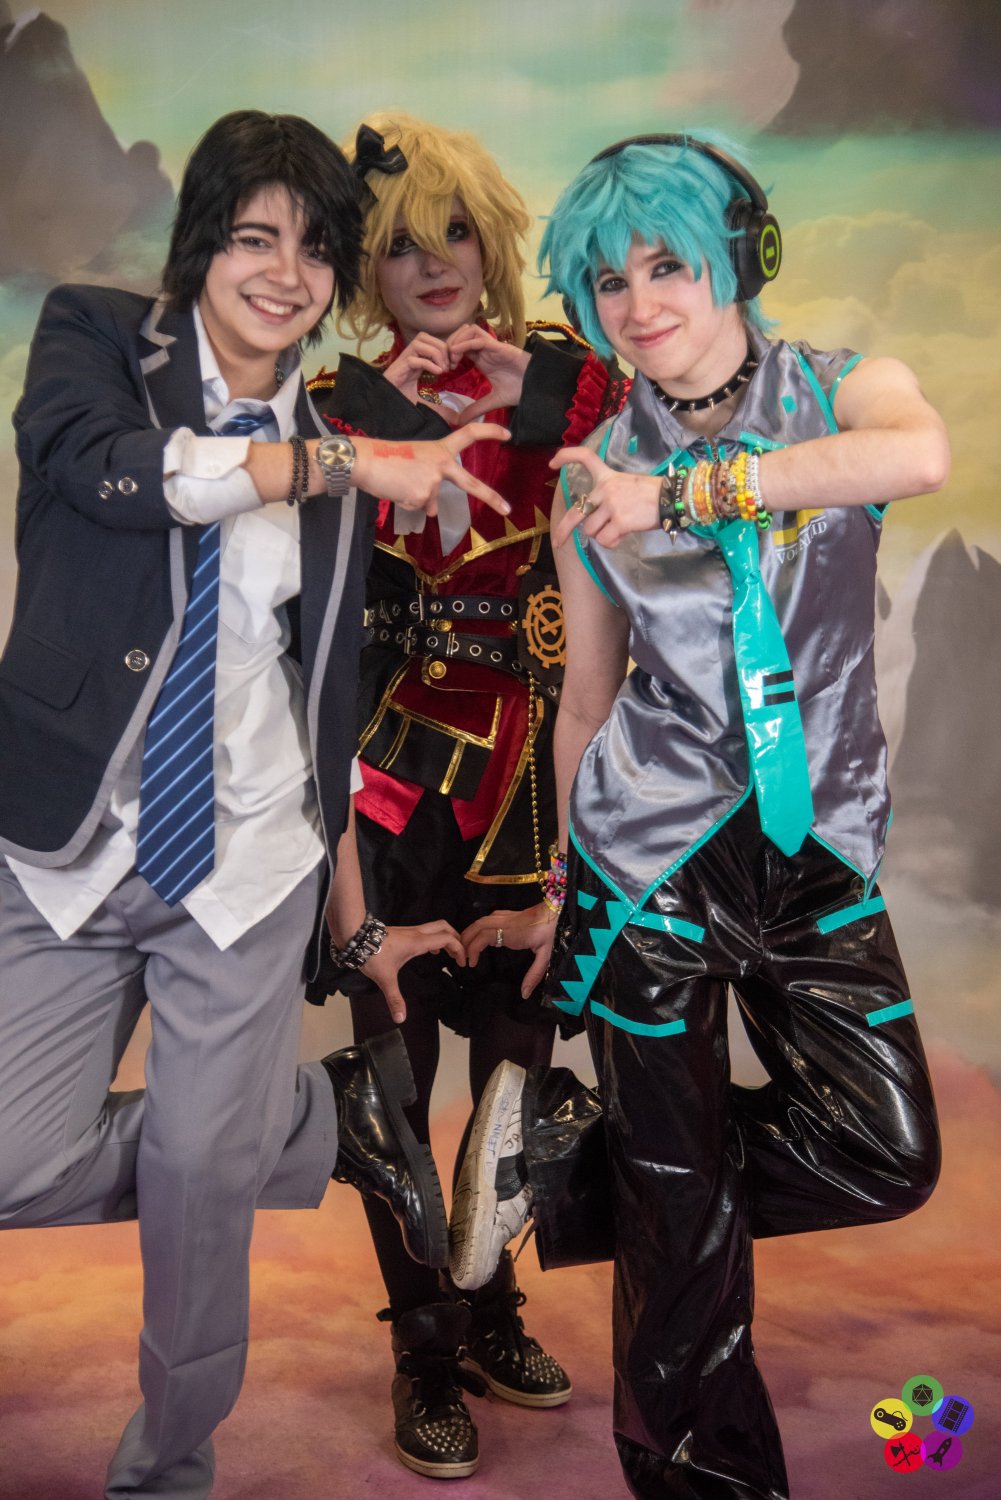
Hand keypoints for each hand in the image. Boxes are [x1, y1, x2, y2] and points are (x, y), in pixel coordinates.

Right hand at [350, 427, 511, 517]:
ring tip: (397, 482)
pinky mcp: (422, 495)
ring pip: (428, 500)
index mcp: (439, 449)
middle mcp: (441, 464)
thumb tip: (433, 511)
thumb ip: (429, 485)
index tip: (508, 434)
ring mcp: (433, 480)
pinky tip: (396, 490)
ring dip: (413, 497)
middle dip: (491, 497)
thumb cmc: (386, 459)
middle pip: (469, 482)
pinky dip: (405, 503)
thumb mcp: (413, 467)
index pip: (468, 434)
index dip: (489, 431)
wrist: (365, 461)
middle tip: (508, 509)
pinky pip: (417, 506)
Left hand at [360, 921, 466, 1023]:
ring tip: (448, 955)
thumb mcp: (385, 979)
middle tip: (459, 955)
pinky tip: (430, 952)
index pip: (447, 939)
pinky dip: (434, 939)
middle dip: (456, 938)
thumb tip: (400, 1019)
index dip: (459, 949)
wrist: (355, 936)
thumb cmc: (372, 955)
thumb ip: (394, 999)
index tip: (463, 963)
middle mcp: (417, 933)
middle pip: (445, 927)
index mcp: (418, 943)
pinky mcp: (403, 932)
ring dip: (445, 938)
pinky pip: (426, 931)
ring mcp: (410, 931)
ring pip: (435, 927)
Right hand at [382, 333, 451, 410]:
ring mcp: (403, 361)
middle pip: (427, 337)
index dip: (445, 348)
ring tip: (442, 370)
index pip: (431, 340)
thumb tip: (456, 417)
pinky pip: (415, 358)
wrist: (386, 406)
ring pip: (421, 342)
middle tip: (448, 368)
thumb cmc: (403, 402)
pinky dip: (429, 363)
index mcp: (416, 359)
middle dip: (443, 349)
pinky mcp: (399, 368)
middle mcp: (409, 356)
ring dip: (436, 354)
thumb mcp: (426, 402)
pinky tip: (438, 373)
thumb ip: (440, 406)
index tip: (452, 366)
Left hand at [447, 325, 530, 423]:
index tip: (445, 369)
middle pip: (462, 333)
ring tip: (453, 357)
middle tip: (446, 361)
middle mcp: (485, 350)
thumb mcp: (493, 401)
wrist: (538, 387)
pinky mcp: (499, 346)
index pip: (460, 346)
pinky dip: (465, 343)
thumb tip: (460, 421)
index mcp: (482, 359)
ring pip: (469, 330)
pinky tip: (458, 354)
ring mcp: (492, 346)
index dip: (449, 353)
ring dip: (457, 340)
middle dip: (450, 343)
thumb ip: (477, 408)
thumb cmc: (520, 390)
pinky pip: (479, 338)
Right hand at [462, 902, 557, 998]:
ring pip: (480, 921)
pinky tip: (478, 938)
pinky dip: (477, 928)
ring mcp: (505, 916)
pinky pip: (487, 919)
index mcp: (512, 932)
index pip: (484, 936)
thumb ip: (534, 975)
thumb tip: (523, 994)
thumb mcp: (546, 956)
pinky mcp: (508, 914)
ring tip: (466, 950)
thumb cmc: (552, 933)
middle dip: (465, 941)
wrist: (559, 912)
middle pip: (477, 927)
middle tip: (461, 958)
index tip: (471, 963)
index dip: (473, 948)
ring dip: (470, 934)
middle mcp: (505, 922)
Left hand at [549, 445, 659, 548]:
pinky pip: (605, 540)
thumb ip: (607, 498)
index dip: (566, 457)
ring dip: (602, 535)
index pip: (585, 457)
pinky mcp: (620, 521)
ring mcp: (611, 505)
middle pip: (576, 512)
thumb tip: (594, 522)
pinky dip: (612, 543)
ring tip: (618, 530)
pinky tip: (623, 535)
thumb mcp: (626, 485)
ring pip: (591, 531)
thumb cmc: (651, 494)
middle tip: (557, 541)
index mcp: (607, 476)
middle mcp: (605, 489)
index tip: (552, 463)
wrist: (671, 498)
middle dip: (564, 530)